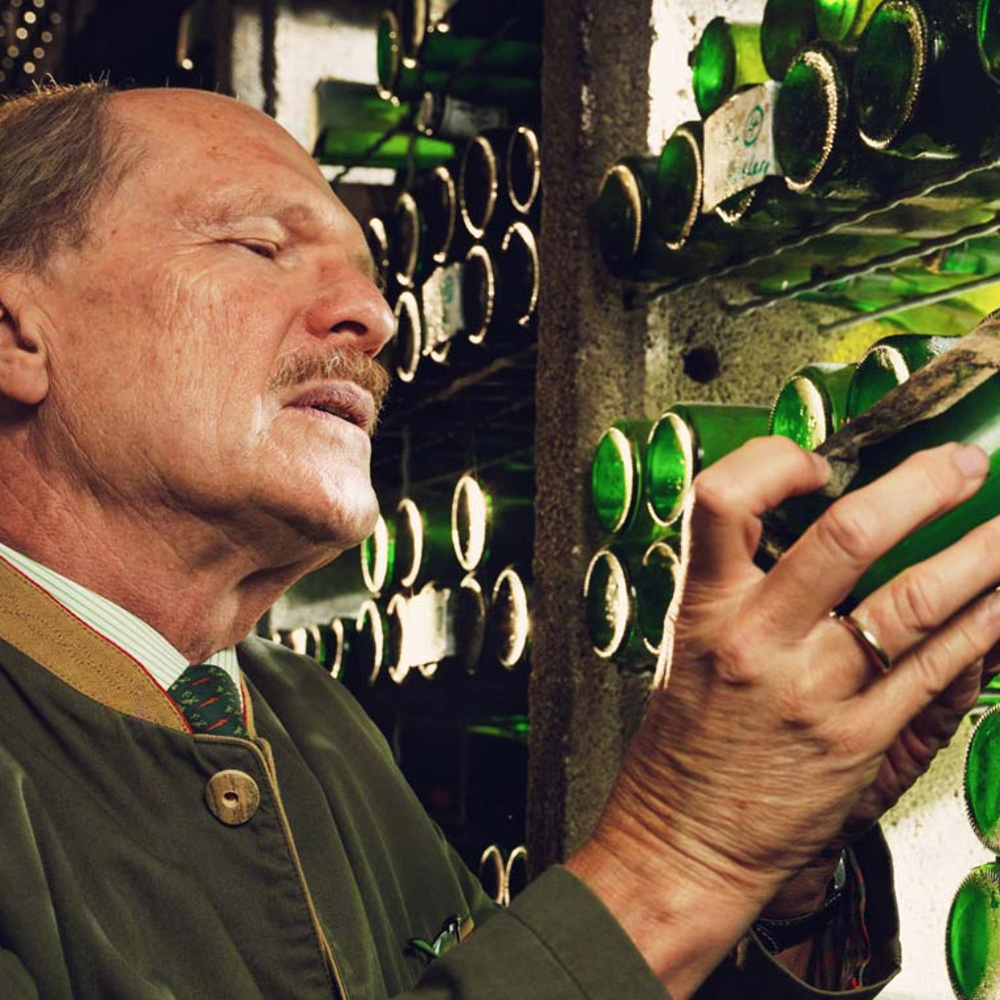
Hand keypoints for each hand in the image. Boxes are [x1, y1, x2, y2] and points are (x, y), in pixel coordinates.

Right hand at [567, 438, 999, 998]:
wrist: (681, 842)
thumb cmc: (683, 747)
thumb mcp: (690, 648)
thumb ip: (742, 591)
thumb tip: (820, 538)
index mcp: (705, 609)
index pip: (723, 500)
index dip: (773, 462)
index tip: (817, 462)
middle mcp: (759, 640)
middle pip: (846, 536)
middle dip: (920, 486)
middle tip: (960, 466)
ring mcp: (814, 691)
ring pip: (914, 602)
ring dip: (980, 556)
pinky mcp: (859, 741)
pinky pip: (937, 671)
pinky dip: (981, 628)